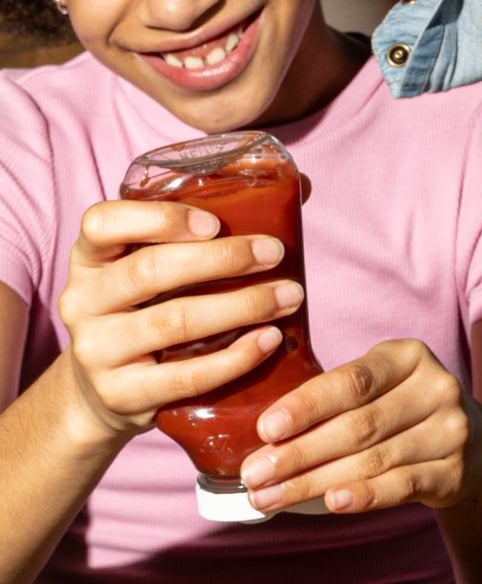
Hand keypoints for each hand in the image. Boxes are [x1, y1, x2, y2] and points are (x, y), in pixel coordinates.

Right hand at [57, 200, 301, 445]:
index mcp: (89, 258)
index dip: (159, 219)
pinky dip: (235, 358)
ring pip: (173, 321)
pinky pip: (185, 376)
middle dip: (221, 259)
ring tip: (289, 295)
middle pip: (150, 270)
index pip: (102, 223)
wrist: (103, 393)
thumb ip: (204, 233)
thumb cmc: (146, 312)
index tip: (214, 222)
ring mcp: (97, 351)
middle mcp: (82, 301)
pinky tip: (270, 341)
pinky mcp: (121, 394)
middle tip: (275, 253)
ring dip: (241, 306)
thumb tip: (297, 189)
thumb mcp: (152, 270)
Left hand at [240, 340, 481, 514]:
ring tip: (271, 497)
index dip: (306, 406)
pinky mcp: (455, 471)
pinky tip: (332, 503)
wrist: (474, 446)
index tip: (265, 429)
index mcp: (409, 357)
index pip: (352, 382)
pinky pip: (402, 485)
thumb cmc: (402, 412)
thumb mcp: (379, 387)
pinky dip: (364, 495)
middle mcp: (436, 389)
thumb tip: (264, 434)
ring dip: (314, 482)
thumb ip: (334, 398)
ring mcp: (451, 431)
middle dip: (298, 453)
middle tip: (255, 474)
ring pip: (372, 460)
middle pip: (358, 426)